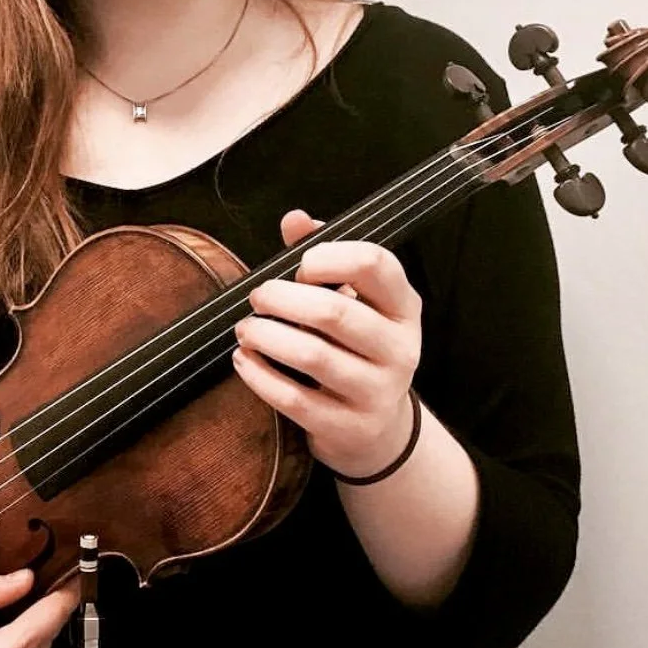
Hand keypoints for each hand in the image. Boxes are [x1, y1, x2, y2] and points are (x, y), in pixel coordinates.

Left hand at [231, 209, 422, 478]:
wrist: (378, 428)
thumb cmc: (355, 346)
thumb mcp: (353, 300)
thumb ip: (323, 255)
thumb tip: (294, 219)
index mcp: (403, 306)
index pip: (375, 264)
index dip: (330, 256)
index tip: (300, 265)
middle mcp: (400, 347)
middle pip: (334, 312)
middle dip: (282, 299)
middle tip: (258, 296)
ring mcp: (378, 391)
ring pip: (313, 356)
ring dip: (267, 336)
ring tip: (246, 328)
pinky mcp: (350, 427)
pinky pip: (296, 401)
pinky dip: (261, 377)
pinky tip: (244, 360)